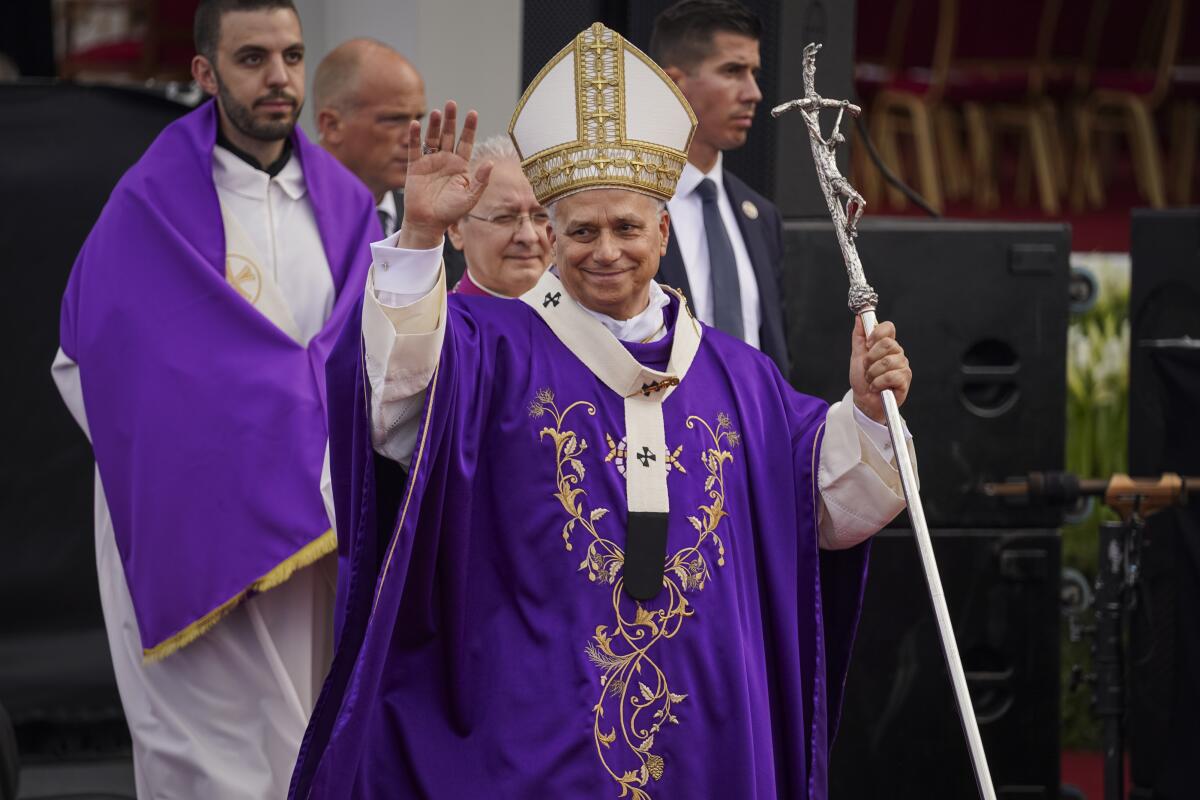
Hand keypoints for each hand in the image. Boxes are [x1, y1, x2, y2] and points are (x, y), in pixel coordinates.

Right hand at [398, 101, 493, 248]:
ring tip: (437, 112)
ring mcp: (430, 162)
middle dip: (451, 120)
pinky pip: (414, 148)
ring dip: (434, 125)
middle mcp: (446, 160)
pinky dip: (414, 136)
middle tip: (452, 104)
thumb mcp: (470, 197)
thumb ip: (480, 180)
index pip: (466, 142)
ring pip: (432, 138)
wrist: (429, 222)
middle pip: (449, 135)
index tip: (473, 113)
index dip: (469, 128)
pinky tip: (415, 124)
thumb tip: (490, 163)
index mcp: (461, 166)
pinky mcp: (415, 167)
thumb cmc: (451, 212)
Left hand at [850, 317, 910, 423]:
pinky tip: (876, 387)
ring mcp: (903, 366)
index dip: (876, 333)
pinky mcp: (905, 380)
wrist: (864, 400)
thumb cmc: (862, 379)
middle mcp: (897, 353)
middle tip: (867, 368)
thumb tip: (858, 318)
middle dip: (871, 358)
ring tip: (871, 380)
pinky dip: (878, 383)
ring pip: (887, 361)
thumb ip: (859, 337)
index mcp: (887, 345)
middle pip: (887, 343)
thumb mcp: (857, 356)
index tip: (867, 345)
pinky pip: (891, 376)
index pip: (888, 327)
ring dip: (872, 373)